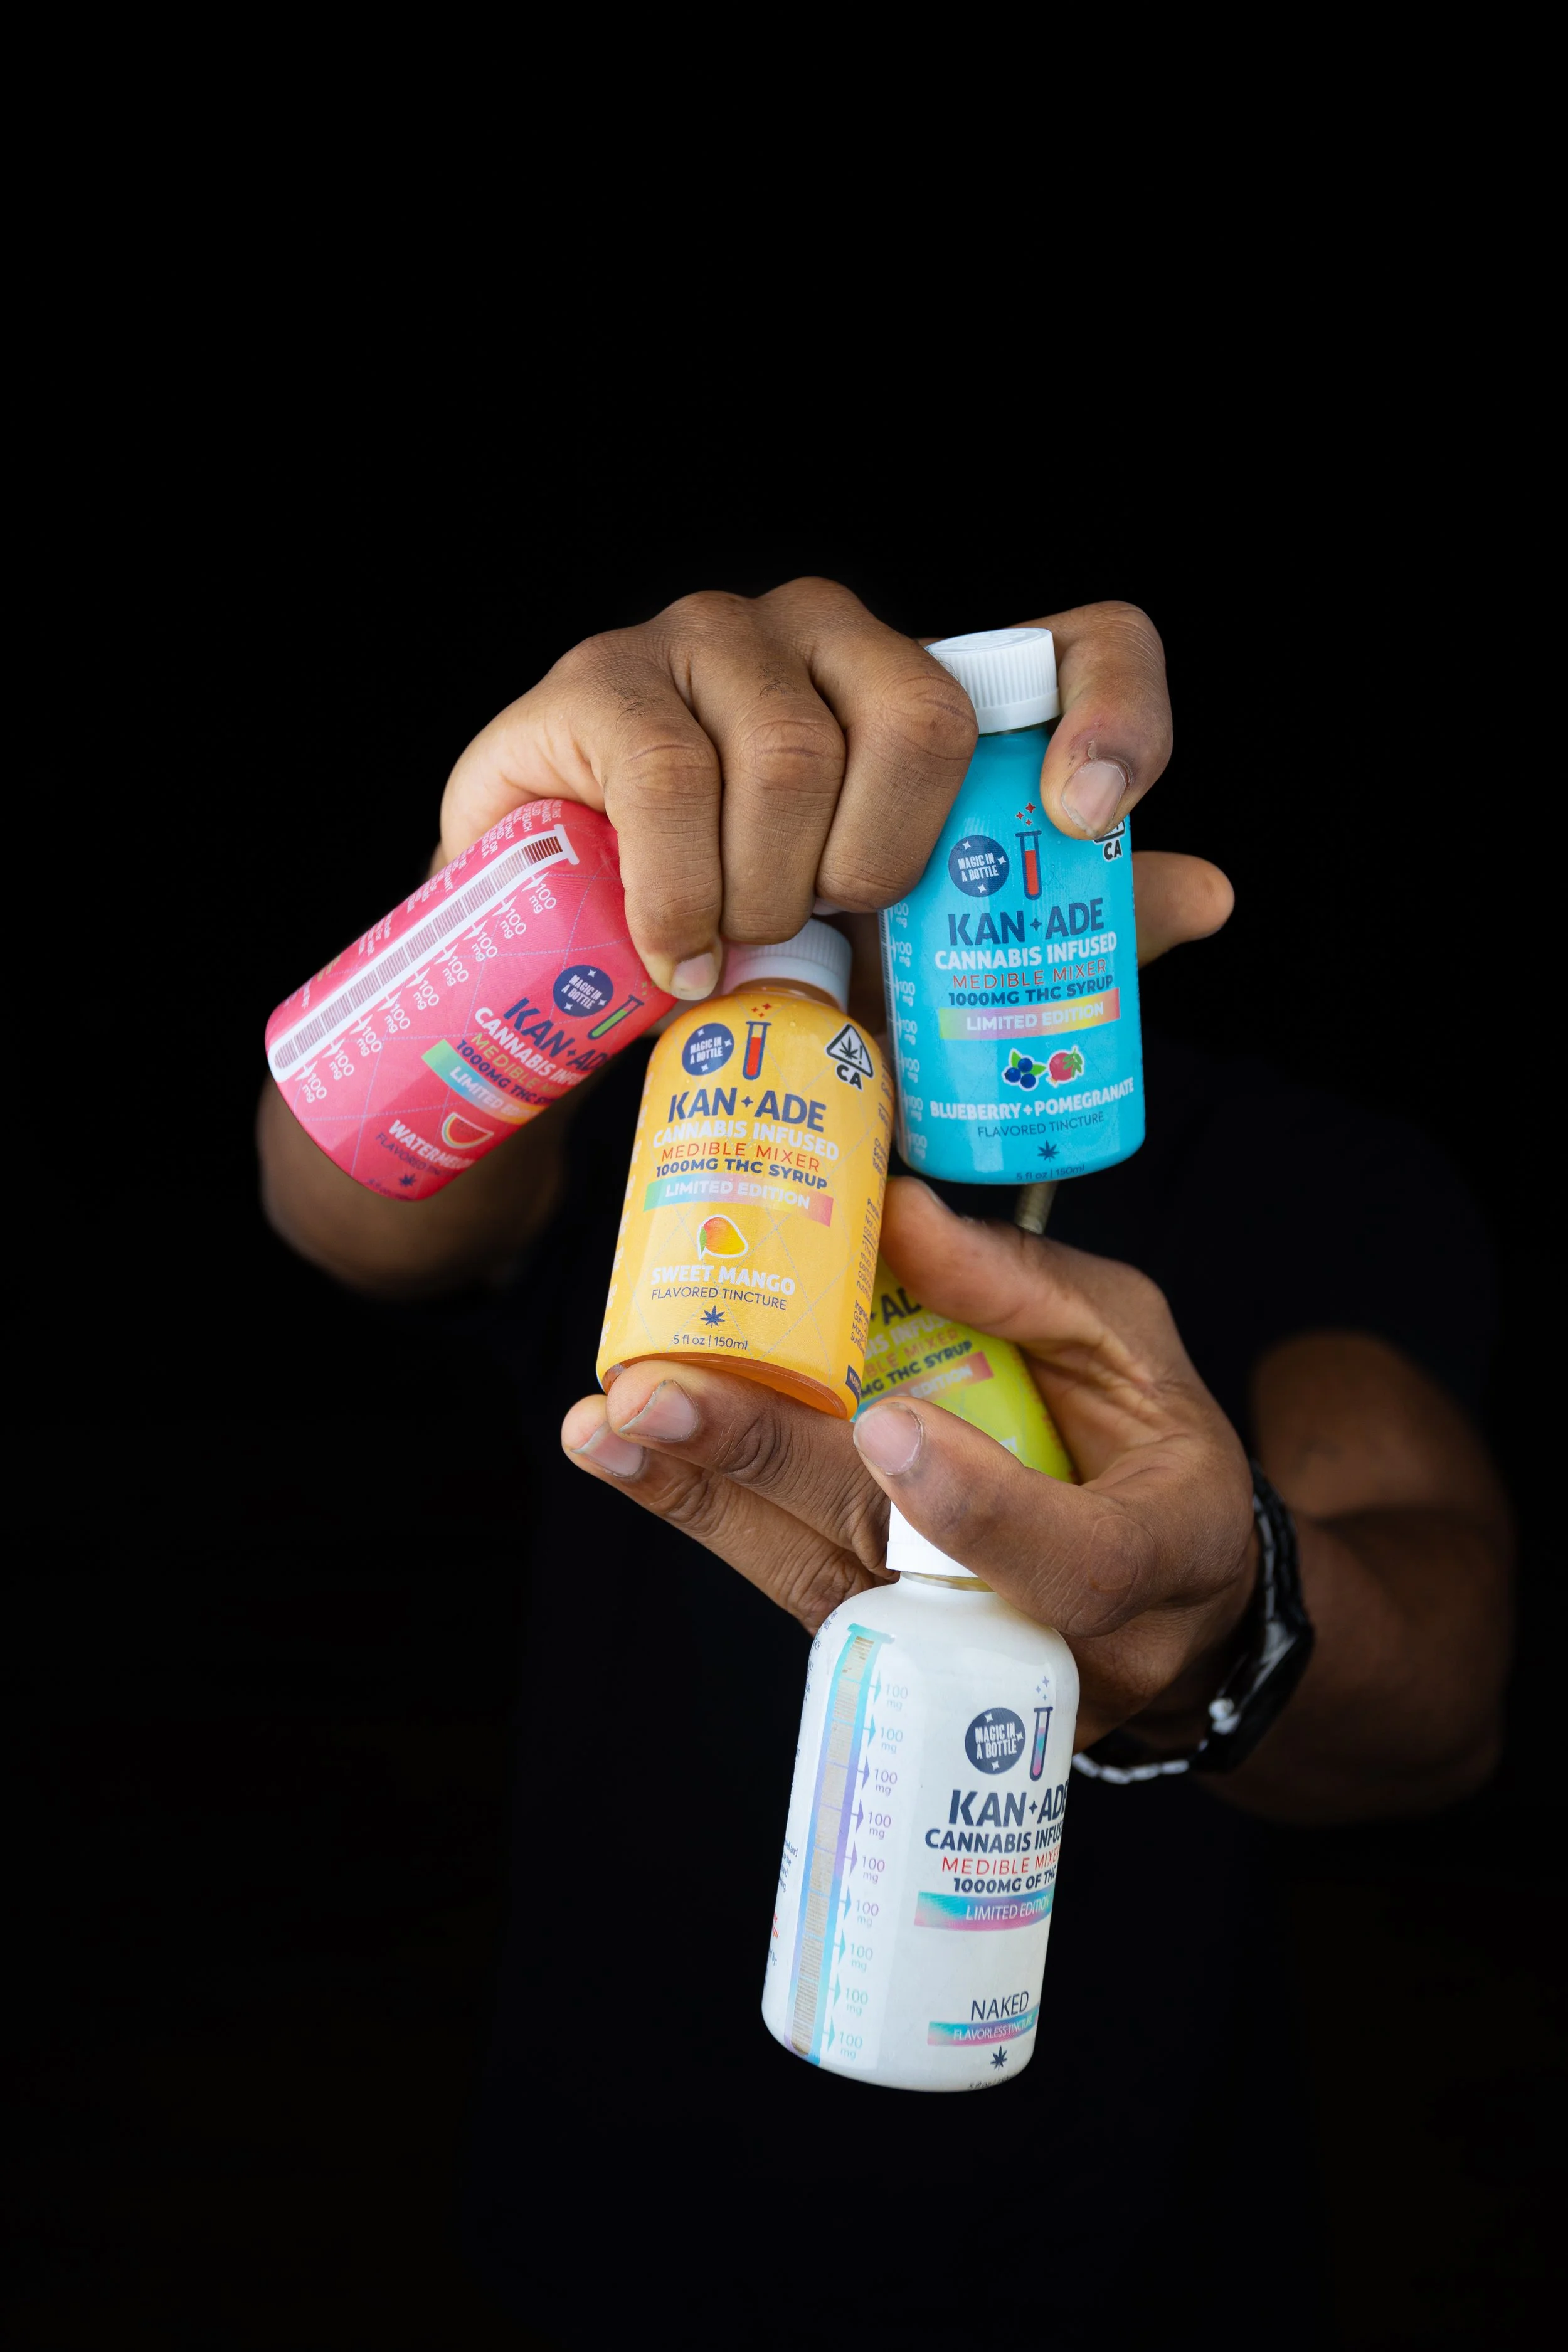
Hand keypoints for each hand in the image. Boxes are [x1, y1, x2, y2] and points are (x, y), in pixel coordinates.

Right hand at [439, 580, 1202, 999]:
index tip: (1083, 814)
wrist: (578, 960)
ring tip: (733, 957)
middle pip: (922, 715)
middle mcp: (832, 631)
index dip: (1114, 708)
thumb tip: (1207, 892)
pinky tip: (677, 960)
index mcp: (931, 689)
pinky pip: (674, 776)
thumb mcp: (906, 962)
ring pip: (791, 754)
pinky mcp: (605, 677)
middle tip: (827, 930)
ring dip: (765, 895)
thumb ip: (1034, 928)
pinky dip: (683, 897)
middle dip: (880, 864)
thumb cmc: (761, 946)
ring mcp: (713, 637)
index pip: (1079, 640)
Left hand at [562, 1178, 1257, 1753]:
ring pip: (819, 1590)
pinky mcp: (888, 1655)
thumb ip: (1024, 1290)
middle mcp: (1050, 1642)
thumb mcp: (1132, 1347)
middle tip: (655, 1401)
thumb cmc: (1154, 1452)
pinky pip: (794, 1587)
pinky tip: (634, 1457)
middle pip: (896, 1568)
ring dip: (701, 1501)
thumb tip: (895, 1216)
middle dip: (767, 1476)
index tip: (881, 1422)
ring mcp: (957, 1665)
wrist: (1167, 1602)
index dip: (971, 1504)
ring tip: (605, 1428)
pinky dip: (712, 1516)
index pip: (1071, 1560)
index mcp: (1153, 1557)